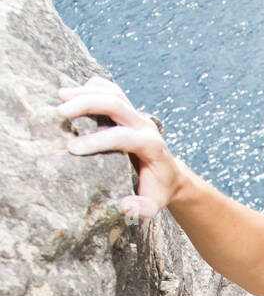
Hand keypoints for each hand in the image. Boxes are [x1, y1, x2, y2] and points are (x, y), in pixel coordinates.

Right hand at [56, 75, 180, 218]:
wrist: (169, 175)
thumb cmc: (158, 191)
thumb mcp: (154, 205)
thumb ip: (142, 208)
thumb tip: (125, 206)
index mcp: (151, 146)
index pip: (122, 136)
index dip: (97, 141)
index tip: (72, 148)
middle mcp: (145, 126)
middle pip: (116, 104)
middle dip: (87, 104)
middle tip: (61, 112)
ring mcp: (138, 115)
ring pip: (113, 93)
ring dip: (86, 92)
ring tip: (61, 96)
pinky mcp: (130, 111)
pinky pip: (113, 90)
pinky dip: (94, 87)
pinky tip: (75, 92)